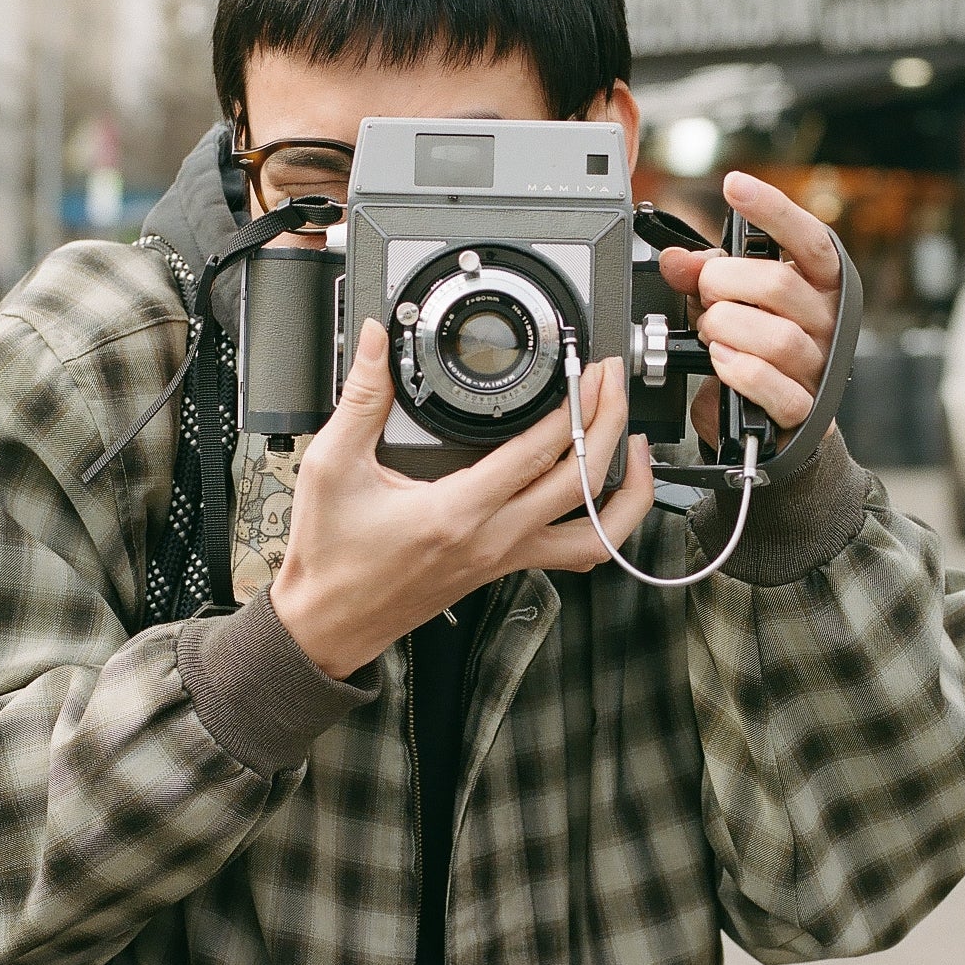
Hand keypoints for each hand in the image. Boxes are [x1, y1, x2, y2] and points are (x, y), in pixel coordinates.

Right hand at [268, 320, 656, 678]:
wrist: (330, 622)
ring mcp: (506, 558)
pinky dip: (605, 525)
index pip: (537, 455)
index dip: (573, 407)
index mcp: (457, 511)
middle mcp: (493, 539)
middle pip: (582, 483)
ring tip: (635, 442)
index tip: (586, 370)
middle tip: (612, 380)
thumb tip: (381, 342)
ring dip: (628, 488)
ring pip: (598, 533)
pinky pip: (577, 552)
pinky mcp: (505, 568)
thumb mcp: (332, 467)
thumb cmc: (331, 556)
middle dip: (608, 422)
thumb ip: (361, 399)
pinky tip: (605, 494)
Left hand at [658, 170, 841, 454]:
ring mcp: (818, 365)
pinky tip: (722, 362)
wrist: (774, 423)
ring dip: (726, 328)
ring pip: (776, 336)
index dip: (772, 210)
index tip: (734, 185)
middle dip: (725, 284)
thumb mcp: (732, 303)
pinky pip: (772, 384)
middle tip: (706, 295)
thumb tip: (675, 259)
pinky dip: (738, 370)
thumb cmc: (759, 350)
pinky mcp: (805, 409)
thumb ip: (704, 276)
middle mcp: (827, 321)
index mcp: (819, 285)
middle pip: (778, 284)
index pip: (808, 238)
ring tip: (711, 333)